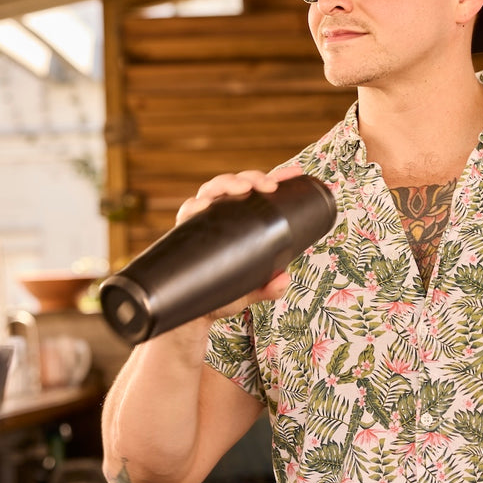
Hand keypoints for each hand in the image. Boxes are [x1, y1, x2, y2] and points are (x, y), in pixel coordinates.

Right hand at [176, 167, 301, 317]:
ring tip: (240, 188)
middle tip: (267, 186)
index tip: (296, 172)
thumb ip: (270, 287)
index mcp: (244, 219)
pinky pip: (188, 211)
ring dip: (227, 183)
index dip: (277, 177)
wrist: (200, 310)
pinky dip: (194, 205)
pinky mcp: (186, 230)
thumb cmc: (229, 292)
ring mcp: (205, 219)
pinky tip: (203, 205)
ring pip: (213, 189)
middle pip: (237, 183)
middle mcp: (224, 213)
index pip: (260, 191)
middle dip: (252, 178)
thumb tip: (283, 280)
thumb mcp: (254, 289)